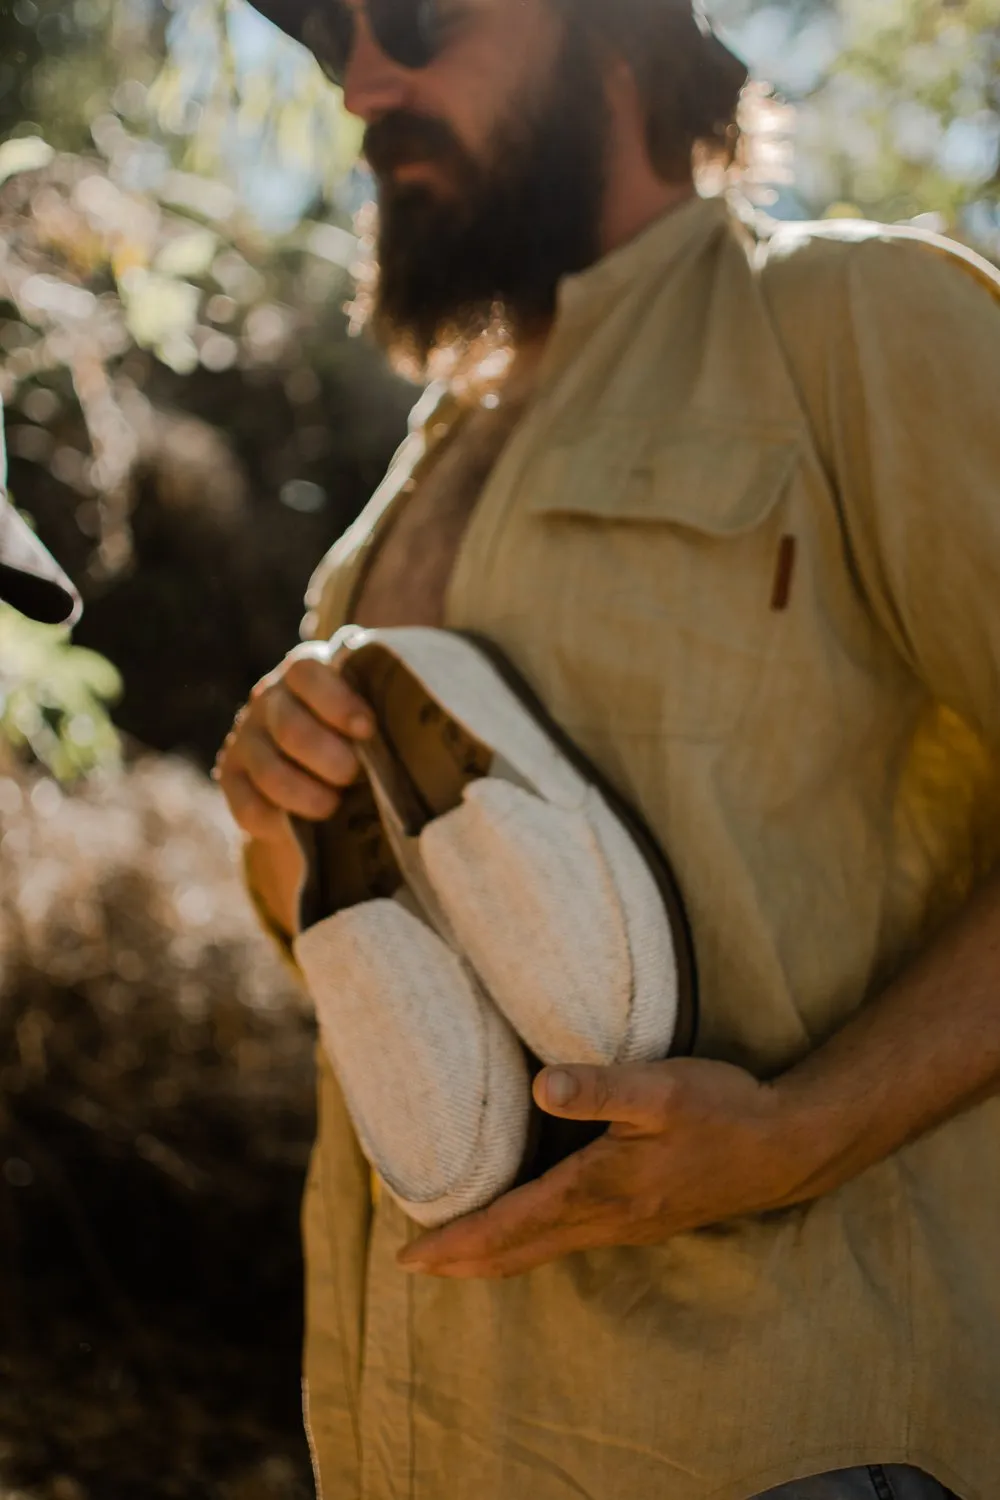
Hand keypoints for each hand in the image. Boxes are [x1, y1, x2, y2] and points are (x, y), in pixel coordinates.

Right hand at [214, 642, 373, 931]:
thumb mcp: (383, 717)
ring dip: (301, 791)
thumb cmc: (372, 738)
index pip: (307, 672)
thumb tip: (456, 740)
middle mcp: (270, 699)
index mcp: (307, 672)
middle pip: (286, 721)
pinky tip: (296, 828)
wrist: (329, 773)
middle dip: (323, 754)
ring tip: (332, 806)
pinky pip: (243, 803)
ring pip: (263, 765)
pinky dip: (271, 819)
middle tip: (352, 776)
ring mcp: (246, 738)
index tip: (367, 729)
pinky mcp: (232, 779)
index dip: (335, 700)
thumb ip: (401, 713)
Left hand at [398, 1058, 807, 1278]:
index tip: (408, 1256)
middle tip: (415, 1266)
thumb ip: (600, 1087)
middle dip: (465, 1260)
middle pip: (520, 1250)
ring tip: (458, 1252)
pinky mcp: (646, 1216)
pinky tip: (533, 1227)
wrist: (786, 1148)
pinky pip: (572, 1239)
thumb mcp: (661, 1088)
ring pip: (545, 1249)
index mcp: (598, 1190)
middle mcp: (607, 1219)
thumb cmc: (723, 1112)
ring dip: (497, 1253)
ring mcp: (629, 1224)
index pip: (510, 1225)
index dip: (457, 1241)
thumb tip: (542, 1083)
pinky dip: (533, 1241)